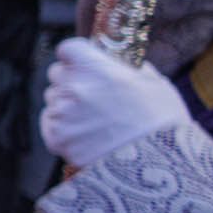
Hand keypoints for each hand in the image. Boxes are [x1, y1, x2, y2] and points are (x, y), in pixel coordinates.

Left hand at [39, 37, 191, 171]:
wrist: (161, 163)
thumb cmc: (163, 120)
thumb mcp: (153, 81)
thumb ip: (125, 66)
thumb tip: (114, 59)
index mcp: (93, 67)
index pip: (68, 49)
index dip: (77, 56)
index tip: (86, 63)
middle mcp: (72, 87)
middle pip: (57, 74)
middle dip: (72, 80)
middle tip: (95, 95)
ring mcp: (61, 113)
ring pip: (54, 100)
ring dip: (68, 105)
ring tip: (97, 120)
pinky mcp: (56, 138)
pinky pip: (49, 123)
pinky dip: (63, 126)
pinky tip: (86, 133)